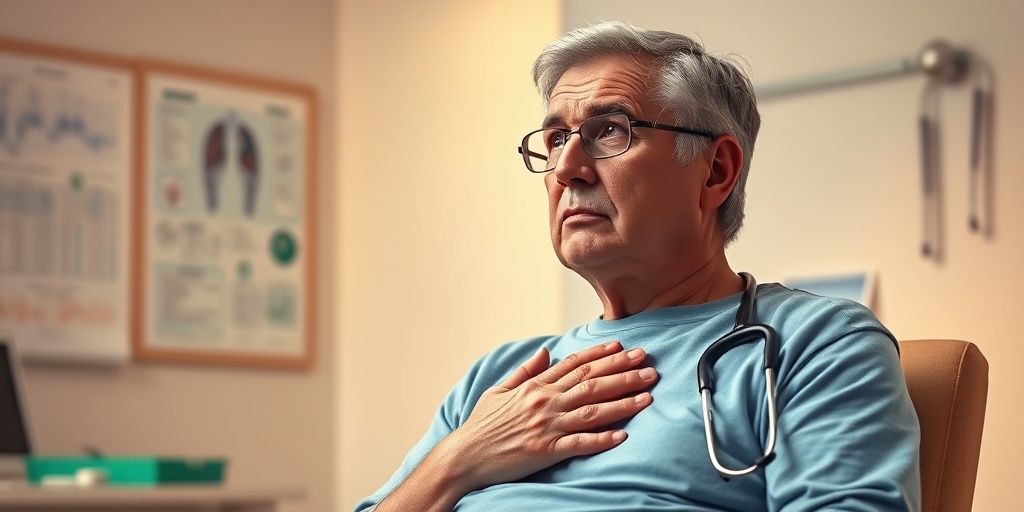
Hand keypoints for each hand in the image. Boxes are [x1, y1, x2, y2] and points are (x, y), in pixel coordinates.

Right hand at [444, 341, 656, 491]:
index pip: (574, 364)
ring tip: (647, 395)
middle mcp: (544, 402)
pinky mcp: (545, 450)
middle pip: (590, 382)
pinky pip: (579, 443)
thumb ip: (526, 371)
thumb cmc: (481, 425)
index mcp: (535, 387)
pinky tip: (623, 435)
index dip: (601, 355)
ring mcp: (546, 426)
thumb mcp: (499, 390)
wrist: (464, 456)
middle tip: (648, 364)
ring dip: (623, 401)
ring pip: (592, 409)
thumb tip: (546, 352)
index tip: (623, 347)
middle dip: (622, 372)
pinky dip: (602, 439)